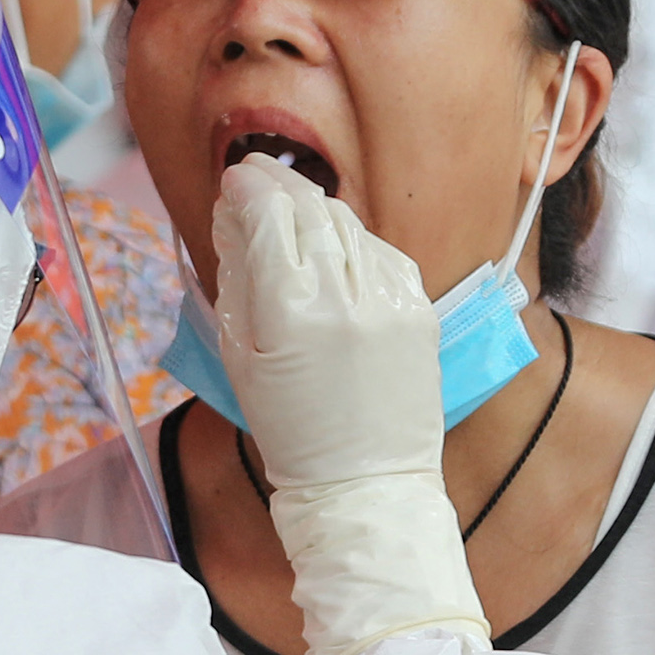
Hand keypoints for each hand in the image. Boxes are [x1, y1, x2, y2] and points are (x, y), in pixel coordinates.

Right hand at [208, 155, 441, 493]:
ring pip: (347, 224)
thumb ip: (236, 278)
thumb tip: (235, 218)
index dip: (247, 187)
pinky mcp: (419, 309)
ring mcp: (389, 300)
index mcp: (290, 311)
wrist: (364, 482)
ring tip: (290, 210)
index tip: (234, 179)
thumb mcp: (239, 357)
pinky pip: (381, 252)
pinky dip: (353, 242)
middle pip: (309, 207)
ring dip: (314, 209)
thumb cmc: (291, 429)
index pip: (268, 214)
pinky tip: (334, 252)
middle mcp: (345, 295)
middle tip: (257, 173)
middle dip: (278, 182)